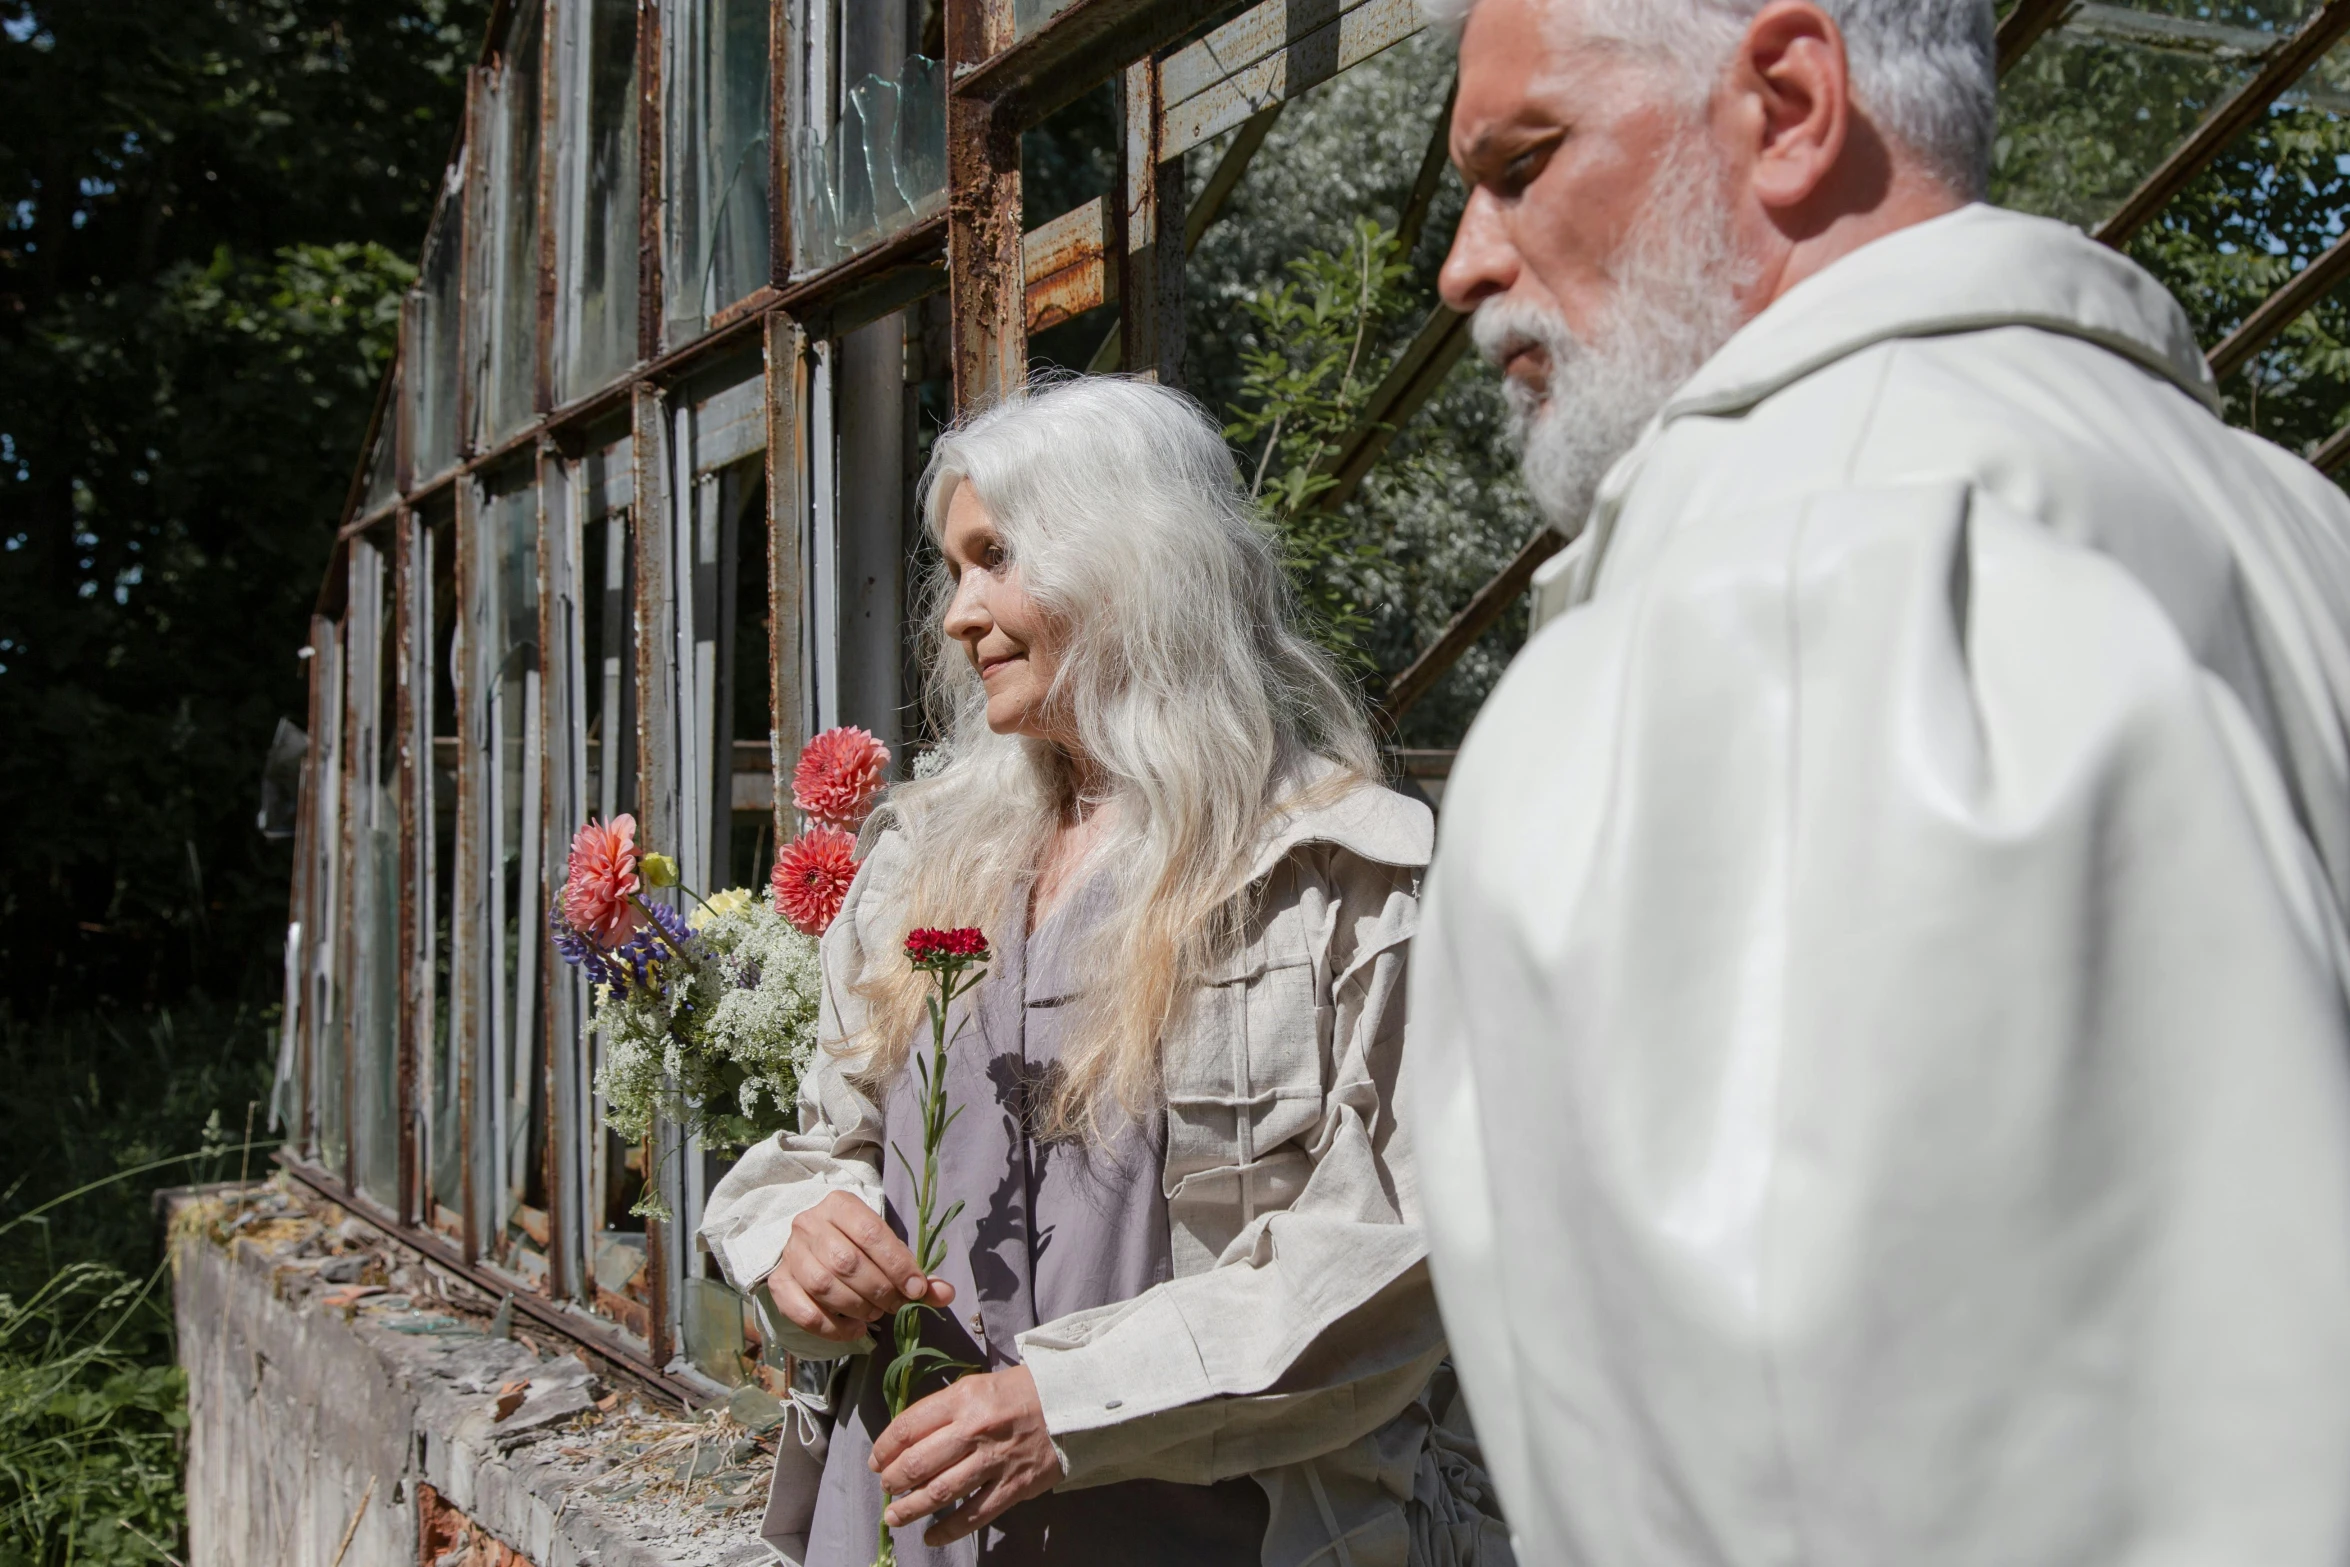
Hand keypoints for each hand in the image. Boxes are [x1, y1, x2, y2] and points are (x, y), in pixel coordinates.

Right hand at [764, 1191, 953, 1343]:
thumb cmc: (855, 1243)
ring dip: (857, 1307)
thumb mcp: (885, 1246)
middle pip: (846, 1262)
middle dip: (879, 1290)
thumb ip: (914, 1270)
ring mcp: (791, 1253)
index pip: (871, 1234)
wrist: (810, 1241)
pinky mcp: (778, 1281)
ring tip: (876, 1314)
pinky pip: (802, 1310)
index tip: (917, 1289)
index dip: (898, 1265)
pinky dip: (832, 1327)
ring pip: (824, 1286)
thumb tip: (946, 1294)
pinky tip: (854, 1329)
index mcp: (840, 1205)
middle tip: (896, 1305)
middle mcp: (810, 1224)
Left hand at [871, 1365, 1063, 1544]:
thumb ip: (946, 1409)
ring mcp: (994, 1461)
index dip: (885, 1447)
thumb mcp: (979, 1385)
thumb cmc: (1024, 1391)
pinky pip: (973, 1514)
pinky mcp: (1013, 1486)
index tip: (877, 1460)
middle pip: (918, 1463)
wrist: (1075, 1403)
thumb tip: (910, 1438)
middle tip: (886, 1488)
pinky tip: (931, 1536)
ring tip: (895, 1517)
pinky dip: (948, 1529)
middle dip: (893, 1481)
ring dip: (911, 1508)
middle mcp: (974, 1430)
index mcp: (963, 1399)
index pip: (909, 1427)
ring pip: (940, 1492)